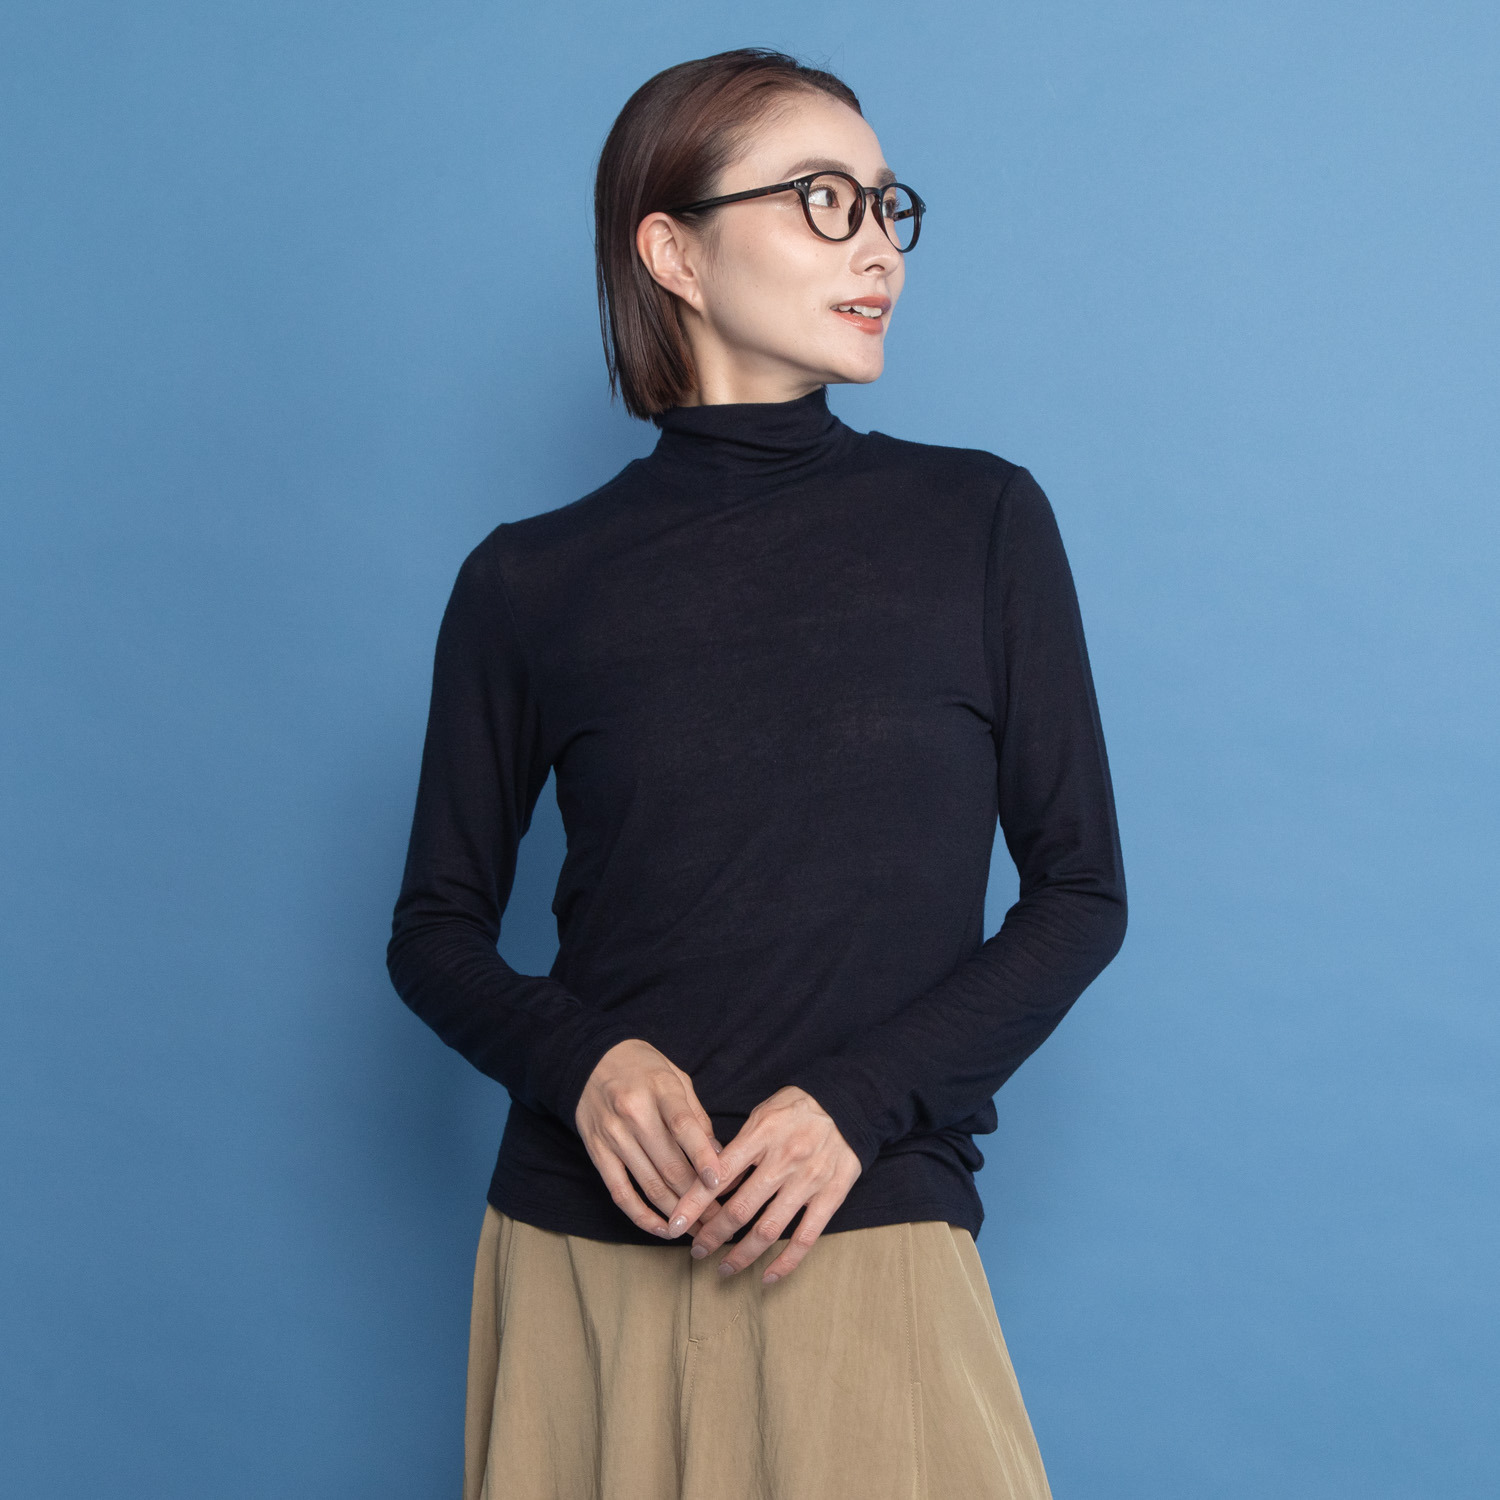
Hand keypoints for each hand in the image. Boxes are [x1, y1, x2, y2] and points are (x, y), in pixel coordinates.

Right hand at [575, 1038, 725, 1237]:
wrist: (590, 1059)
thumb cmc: (643, 1067)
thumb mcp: (675, 1077)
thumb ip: (697, 1115)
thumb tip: (719, 1155)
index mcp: (659, 1089)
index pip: (683, 1126)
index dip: (702, 1156)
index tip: (719, 1182)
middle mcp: (634, 1113)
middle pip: (668, 1164)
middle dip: (697, 1197)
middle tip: (719, 1218)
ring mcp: (613, 1135)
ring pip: (648, 1184)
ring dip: (675, 1213)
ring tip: (698, 1229)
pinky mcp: (597, 1153)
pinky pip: (620, 1193)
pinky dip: (641, 1216)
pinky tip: (662, 1229)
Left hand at [663, 1086, 861, 1283]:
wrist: (850, 1101)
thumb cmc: (798, 1107)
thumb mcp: (762, 1114)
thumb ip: (738, 1148)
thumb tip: (712, 1182)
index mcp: (761, 1135)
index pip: (718, 1175)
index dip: (693, 1203)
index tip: (674, 1224)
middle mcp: (783, 1160)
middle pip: (740, 1208)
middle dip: (712, 1235)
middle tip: (696, 1251)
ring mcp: (809, 1181)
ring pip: (768, 1229)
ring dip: (742, 1255)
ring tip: (723, 1268)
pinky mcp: (832, 1196)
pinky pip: (806, 1237)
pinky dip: (785, 1262)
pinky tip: (767, 1276)